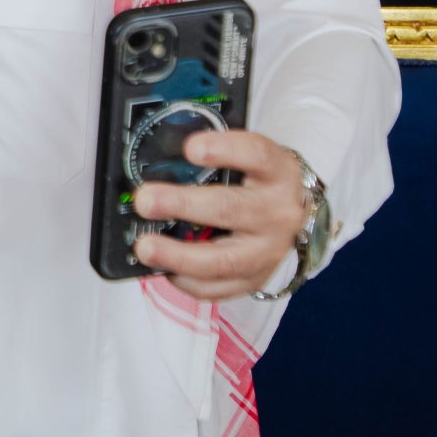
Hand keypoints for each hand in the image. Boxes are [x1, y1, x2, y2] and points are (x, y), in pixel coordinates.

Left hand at [130, 129, 305, 300]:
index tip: (190, 148)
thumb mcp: (249, 161)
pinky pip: (217, 288)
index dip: (224, 150)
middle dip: (183, 204)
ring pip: (224, 260)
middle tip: (146, 200)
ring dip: (178, 255)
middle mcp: (277, 213)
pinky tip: (162, 268)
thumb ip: (213, 158)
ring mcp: (269, 252)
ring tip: (145, 247)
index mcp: (278, 172)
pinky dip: (185, 280)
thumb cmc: (258, 183)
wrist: (290, 219)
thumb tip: (158, 158)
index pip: (256, 155)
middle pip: (230, 209)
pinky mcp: (255, 280)